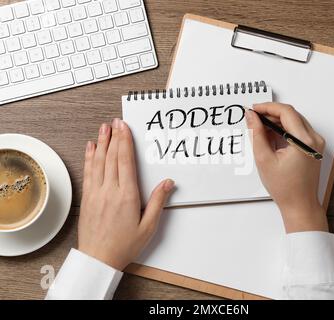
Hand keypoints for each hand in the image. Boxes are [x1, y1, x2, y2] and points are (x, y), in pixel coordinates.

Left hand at [78, 119, 174, 270]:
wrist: (98, 259)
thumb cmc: (124, 245)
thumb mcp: (148, 226)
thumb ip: (158, 202)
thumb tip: (168, 183)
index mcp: (127, 196)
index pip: (125, 161)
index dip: (124, 141)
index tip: (124, 127)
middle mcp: (110, 191)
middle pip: (111, 157)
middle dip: (114, 137)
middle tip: (115, 122)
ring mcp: (96, 193)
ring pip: (98, 162)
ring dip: (101, 143)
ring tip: (103, 128)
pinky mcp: (88, 198)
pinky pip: (88, 172)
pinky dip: (89, 158)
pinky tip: (90, 148)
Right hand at [245, 103, 327, 232]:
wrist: (299, 205)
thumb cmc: (285, 188)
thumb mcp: (264, 159)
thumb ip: (256, 134)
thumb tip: (251, 117)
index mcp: (304, 141)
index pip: (286, 112)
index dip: (268, 107)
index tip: (254, 109)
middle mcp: (314, 139)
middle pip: (291, 115)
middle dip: (271, 113)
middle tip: (253, 118)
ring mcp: (315, 143)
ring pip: (294, 121)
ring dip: (276, 121)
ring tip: (259, 128)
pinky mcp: (313, 147)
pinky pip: (297, 131)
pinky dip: (283, 130)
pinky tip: (270, 136)